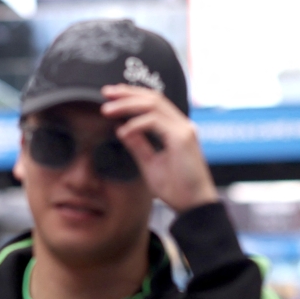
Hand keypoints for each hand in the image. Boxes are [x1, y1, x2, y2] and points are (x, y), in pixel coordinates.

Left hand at [100, 84, 217, 213]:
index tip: (111, 97)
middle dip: (127, 93)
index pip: (154, 103)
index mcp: (176, 130)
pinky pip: (154, 122)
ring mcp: (184, 129)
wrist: (194, 206)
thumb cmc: (178, 189)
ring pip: (153, 104)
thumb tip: (122, 130)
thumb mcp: (151, 164)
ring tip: (108, 110)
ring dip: (128, 104)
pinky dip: (136, 124)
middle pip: (153, 97)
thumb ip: (139, 146)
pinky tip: (123, 131)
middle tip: (105, 93)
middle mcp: (182, 125)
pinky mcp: (182, 138)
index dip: (132, 96)